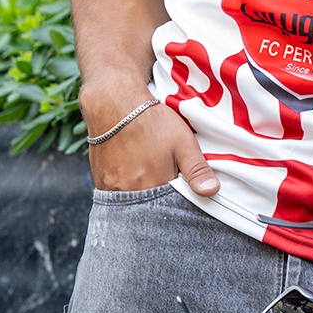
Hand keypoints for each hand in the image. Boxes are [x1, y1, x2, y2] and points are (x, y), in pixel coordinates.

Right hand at [82, 83, 219, 196]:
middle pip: (148, 208)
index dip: (177, 203)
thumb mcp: (182, 141)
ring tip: (149, 175)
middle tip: (164, 181)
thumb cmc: (151, 121)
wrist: (114, 103)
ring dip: (142, 195)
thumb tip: (212, 192)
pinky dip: (126, 189)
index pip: (168, 209)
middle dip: (159, 200)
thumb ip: (196, 169)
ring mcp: (111, 188)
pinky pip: (115, 194)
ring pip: (131, 201)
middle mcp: (129, 193)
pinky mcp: (100, 181)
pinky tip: (133, 174)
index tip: (181, 192)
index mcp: (153, 187)